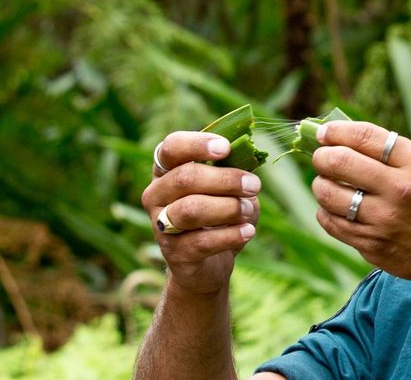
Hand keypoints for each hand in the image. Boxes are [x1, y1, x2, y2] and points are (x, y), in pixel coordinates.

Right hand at [142, 131, 261, 295]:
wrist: (207, 265)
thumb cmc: (219, 216)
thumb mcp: (227, 190)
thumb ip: (232, 172)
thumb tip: (246, 158)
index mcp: (166, 171)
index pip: (171, 148)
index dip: (197, 145)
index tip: (225, 148)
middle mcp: (156, 195)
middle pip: (185, 178)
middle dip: (225, 180)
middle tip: (254, 185)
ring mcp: (161, 225)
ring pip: (191, 210)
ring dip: (228, 208)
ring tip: (248, 211)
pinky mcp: (174, 253)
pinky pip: (202, 241)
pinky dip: (231, 235)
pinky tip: (248, 232)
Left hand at [309, 121, 410, 285]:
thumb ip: (390, 150)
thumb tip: (340, 134)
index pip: (363, 136)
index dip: (335, 131)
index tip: (323, 133)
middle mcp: (400, 190)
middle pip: (339, 162)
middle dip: (321, 156)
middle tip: (321, 158)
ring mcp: (384, 220)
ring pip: (328, 194)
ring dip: (320, 184)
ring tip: (327, 184)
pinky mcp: (372, 245)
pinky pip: (330, 222)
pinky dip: (326, 211)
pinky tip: (335, 208)